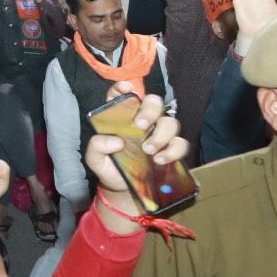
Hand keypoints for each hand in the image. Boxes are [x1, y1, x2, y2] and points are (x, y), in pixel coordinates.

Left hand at [85, 94, 187, 221]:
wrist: (122, 189)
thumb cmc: (109, 166)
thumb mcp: (95, 158)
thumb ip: (97, 146)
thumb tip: (116, 141)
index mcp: (120, 116)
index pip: (122, 94)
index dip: (123, 88)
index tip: (127, 89)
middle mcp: (142, 120)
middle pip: (154, 101)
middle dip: (150, 109)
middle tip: (141, 125)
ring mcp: (158, 133)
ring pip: (170, 122)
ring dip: (161, 134)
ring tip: (148, 150)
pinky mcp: (171, 149)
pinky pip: (181, 143)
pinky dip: (173, 150)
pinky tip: (160, 160)